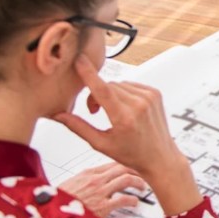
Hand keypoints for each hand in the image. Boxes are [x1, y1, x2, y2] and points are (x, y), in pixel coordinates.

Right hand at [52, 56, 185, 180]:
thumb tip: (58, 115)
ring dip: (110, 93)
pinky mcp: (155, 93)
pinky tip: (125, 107)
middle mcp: (139, 105)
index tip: (79, 60)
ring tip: (111, 111)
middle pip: (107, 86)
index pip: (102, 89)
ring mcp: (150, 97)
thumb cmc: (132, 154)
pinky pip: (131, 84)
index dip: (88, 74)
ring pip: (118, 84)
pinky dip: (123, 93)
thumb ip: (79, 127)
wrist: (160, 156)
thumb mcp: (101, 144)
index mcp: (124, 118)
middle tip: (95, 112)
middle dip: (96, 95)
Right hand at [58, 162, 146, 217]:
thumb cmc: (57, 204)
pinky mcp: (103, 206)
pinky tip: (135, 202)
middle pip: (122, 167)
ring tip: (142, 186)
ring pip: (126, 179)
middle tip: (143, 173)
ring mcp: (100, 192)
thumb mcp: (69, 186)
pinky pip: (124, 199)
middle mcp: (95, 180)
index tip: (132, 166)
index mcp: (87, 174)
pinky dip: (133, 200)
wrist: (49, 215)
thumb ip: (83, 181)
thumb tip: (91, 182)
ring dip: (138, 182)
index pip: (112, 163)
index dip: (125, 164)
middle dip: (136, 169)